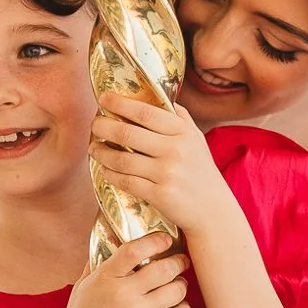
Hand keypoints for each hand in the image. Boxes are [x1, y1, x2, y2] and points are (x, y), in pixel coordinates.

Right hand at [54, 231, 190, 307]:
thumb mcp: (83, 287)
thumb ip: (97, 264)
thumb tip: (108, 239)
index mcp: (104, 278)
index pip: (134, 250)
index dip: (156, 241)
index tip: (166, 239)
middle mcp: (122, 294)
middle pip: (163, 269)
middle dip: (179, 262)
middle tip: (182, 262)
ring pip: (175, 291)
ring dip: (182, 285)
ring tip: (179, 285)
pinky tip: (179, 307)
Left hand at [89, 92, 238, 235]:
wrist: (213, 210)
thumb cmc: (201, 173)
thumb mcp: (196, 140)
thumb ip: (180, 118)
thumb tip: (161, 98)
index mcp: (183, 132)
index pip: (146, 112)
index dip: (121, 103)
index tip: (104, 98)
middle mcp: (176, 150)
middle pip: (128, 133)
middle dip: (104, 127)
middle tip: (94, 125)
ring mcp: (168, 173)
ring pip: (123, 159)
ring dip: (102, 153)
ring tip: (94, 149)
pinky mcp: (160, 195)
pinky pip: (126, 181)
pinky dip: (111, 174)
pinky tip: (105, 170)